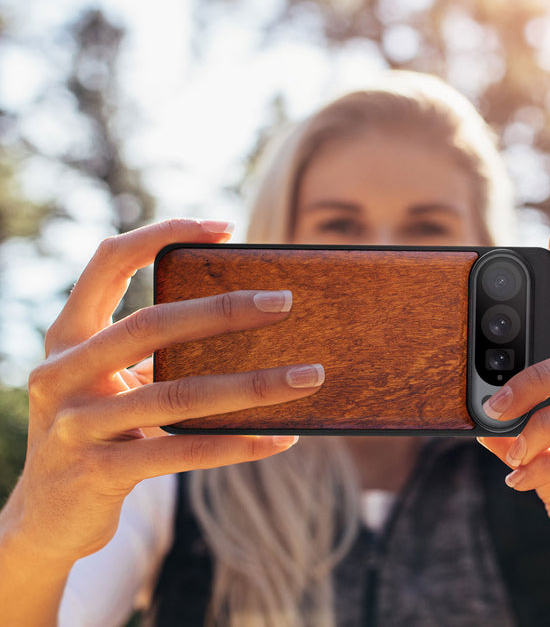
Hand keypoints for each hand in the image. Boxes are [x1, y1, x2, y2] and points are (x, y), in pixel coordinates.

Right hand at [3, 219, 323, 566]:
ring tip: (308, 376)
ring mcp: (76, 425)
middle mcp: (62, 373)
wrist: (45, 518)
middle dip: (223, 310)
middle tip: (284, 302)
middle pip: (151, 325)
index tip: (225, 227)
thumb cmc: (97, 430)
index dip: (162, 234)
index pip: (109, 261)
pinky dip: (237, 444)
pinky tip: (280, 438)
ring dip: (253, 385)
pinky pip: (183, 452)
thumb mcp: (110, 382)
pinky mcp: (98, 473)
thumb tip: (246, 323)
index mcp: (68, 336)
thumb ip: (153, 353)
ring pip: (178, 395)